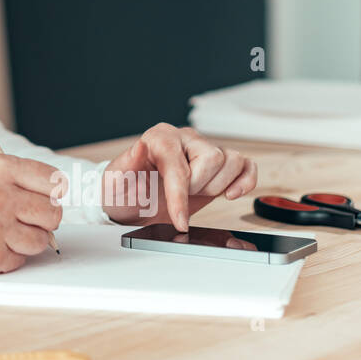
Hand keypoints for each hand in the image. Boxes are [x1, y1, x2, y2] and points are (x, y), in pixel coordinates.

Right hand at [0, 153, 63, 274]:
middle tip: (21, 218)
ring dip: (25, 240)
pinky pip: (21, 260)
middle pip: (53, 214)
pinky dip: (9, 256)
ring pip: (41, 241)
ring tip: (0, 231)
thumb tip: (62, 198)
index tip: (45, 198)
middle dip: (42, 220)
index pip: (54, 182)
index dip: (53, 194)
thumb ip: (23, 179)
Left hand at [100, 123, 257, 231]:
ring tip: (195, 193)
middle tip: (180, 197)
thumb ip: (128, 164)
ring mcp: (203, 150)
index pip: (179, 163)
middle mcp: (184, 139)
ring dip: (217, 186)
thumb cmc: (124, 190)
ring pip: (231, 161)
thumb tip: (140, 147)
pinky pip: (245, 165)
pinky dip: (245, 181)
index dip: (180, 195)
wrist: (131, 202)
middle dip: (197, 187)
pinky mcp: (219, 166)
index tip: (179, 221)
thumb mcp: (116, 182)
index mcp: (159, 138)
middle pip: (212, 158)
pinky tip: (231, 194)